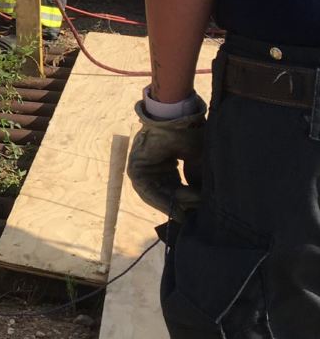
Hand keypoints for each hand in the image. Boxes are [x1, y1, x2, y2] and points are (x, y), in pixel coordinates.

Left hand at [126, 97, 206, 216]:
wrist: (175, 119)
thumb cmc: (188, 135)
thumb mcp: (197, 162)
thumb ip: (197, 180)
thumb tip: (202, 202)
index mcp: (164, 165)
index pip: (173, 191)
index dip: (186, 203)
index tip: (196, 215)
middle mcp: (151, 168)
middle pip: (164, 195)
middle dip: (179, 207)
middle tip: (192, 218)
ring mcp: (141, 168)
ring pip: (155, 195)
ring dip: (172, 204)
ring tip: (187, 213)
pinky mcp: (135, 168)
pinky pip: (147, 190)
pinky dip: (162, 199)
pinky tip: (176, 205)